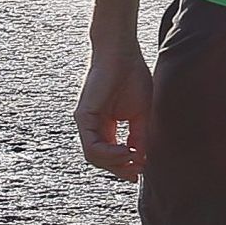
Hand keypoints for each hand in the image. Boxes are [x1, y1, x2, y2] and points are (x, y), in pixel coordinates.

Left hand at [75, 38, 154, 181]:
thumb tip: (141, 160)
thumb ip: (139, 138)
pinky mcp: (82, 117)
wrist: (122, 53)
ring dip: (116, 164)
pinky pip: (92, 147)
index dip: (126, 167)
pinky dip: (110, 154)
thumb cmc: (133, 77)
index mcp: (107, 127)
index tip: (142, 170)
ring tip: (134, 160)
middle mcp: (94, 127)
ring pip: (94, 158)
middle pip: (102, 161)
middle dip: (121, 169)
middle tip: (138, 171)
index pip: (111, 156)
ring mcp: (86, 123)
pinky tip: (126, 152)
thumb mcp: (142, 115)